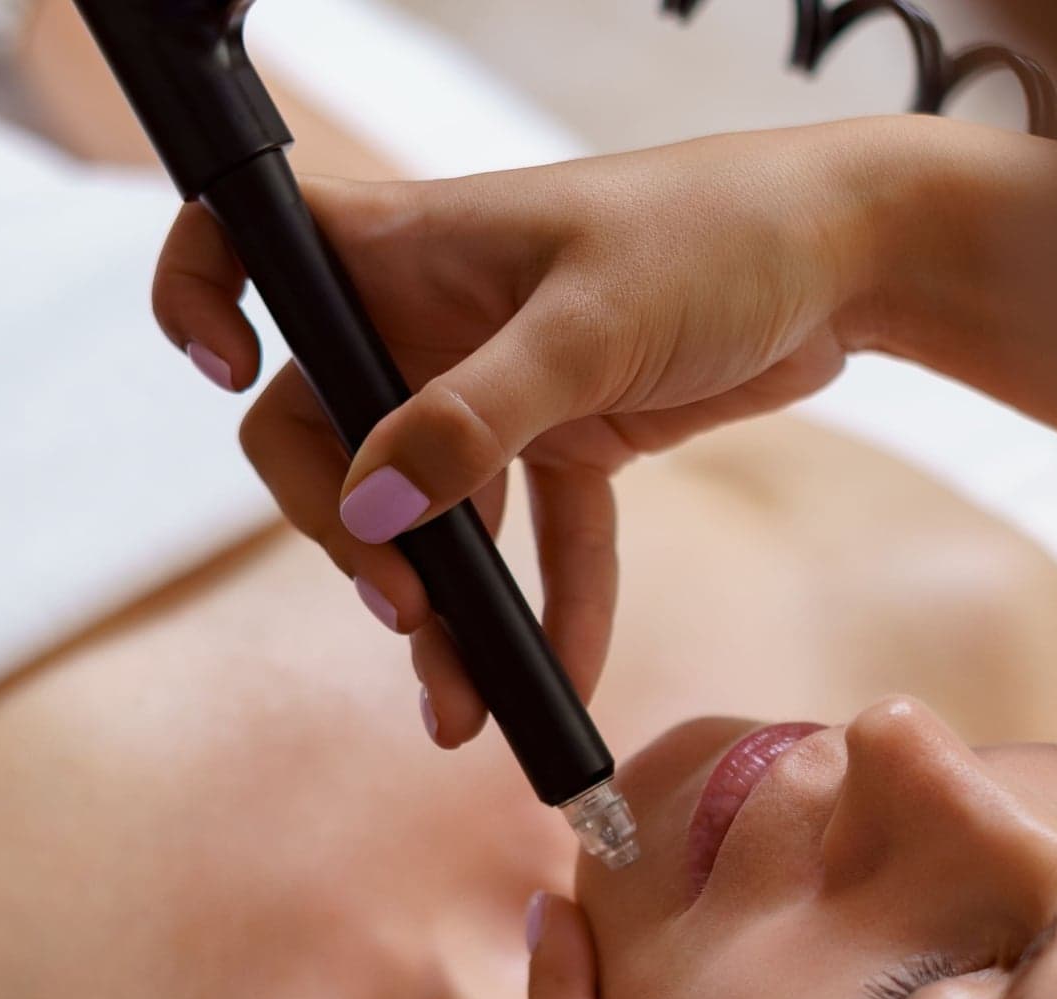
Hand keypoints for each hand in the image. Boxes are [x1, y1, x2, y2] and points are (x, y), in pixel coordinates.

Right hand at [151, 123, 912, 745]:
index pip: (250, 244)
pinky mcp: (572, 434)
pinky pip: (538, 540)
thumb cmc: (717, 237)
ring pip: (431, 510)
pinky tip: (567, 681)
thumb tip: (375, 509)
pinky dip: (550, 607)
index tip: (227, 372)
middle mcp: (430, 313)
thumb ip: (475, 420)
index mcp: (404, 248)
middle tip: (406, 610)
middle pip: (329, 435)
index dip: (203, 297)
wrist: (853, 258)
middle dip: (353, 537)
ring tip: (465, 703)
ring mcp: (496, 380)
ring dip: (445, 610)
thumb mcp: (589, 327)